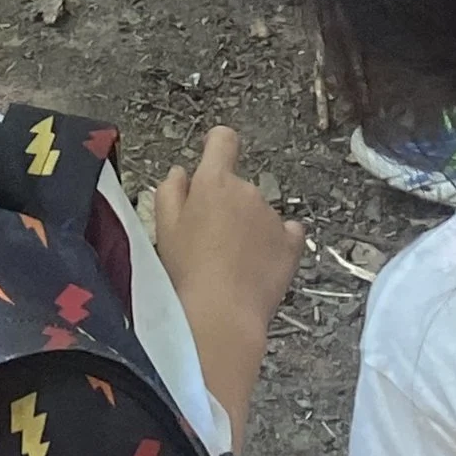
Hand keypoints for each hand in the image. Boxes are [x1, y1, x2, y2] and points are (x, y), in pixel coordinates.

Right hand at [151, 127, 304, 434]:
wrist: (221, 315)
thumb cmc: (185, 271)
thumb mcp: (163, 227)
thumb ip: (170, 191)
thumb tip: (182, 172)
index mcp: (213, 181)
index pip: (223, 140)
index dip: (217, 147)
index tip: (213, 159)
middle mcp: (248, 190)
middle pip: (237, 186)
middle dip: (227, 205)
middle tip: (209, 241)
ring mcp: (273, 217)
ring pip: (259, 213)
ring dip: (249, 228)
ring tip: (231, 264)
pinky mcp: (292, 244)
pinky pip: (288, 232)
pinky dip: (277, 243)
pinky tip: (260, 265)